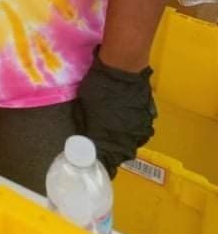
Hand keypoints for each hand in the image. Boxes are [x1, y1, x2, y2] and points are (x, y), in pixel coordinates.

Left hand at [73, 53, 156, 176]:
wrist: (122, 69)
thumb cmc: (99, 86)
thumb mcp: (84, 104)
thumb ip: (85, 122)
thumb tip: (84, 135)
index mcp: (109, 138)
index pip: (107, 161)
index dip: (103, 163)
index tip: (100, 164)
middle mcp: (127, 138)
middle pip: (122, 154)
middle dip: (115, 153)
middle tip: (108, 147)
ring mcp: (141, 128)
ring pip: (134, 143)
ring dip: (127, 141)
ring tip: (119, 135)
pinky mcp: (149, 117)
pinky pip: (142, 130)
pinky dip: (135, 129)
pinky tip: (129, 121)